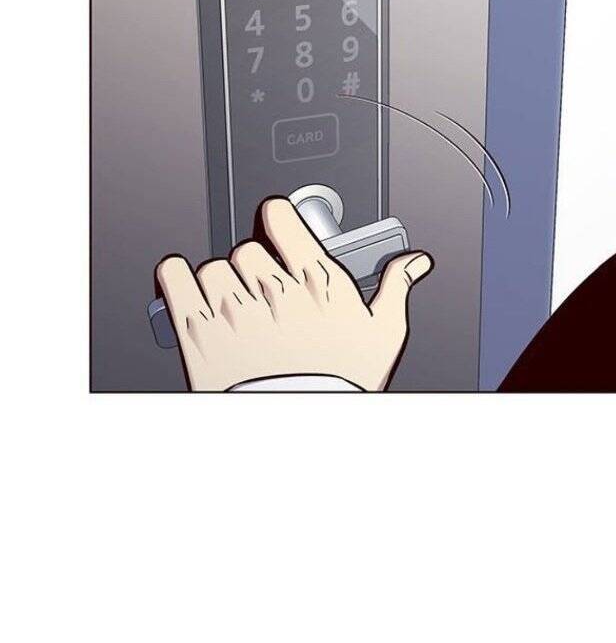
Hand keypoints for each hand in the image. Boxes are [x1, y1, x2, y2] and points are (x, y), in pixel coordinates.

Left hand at [155, 197, 432, 391]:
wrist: (300, 427)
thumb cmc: (341, 384)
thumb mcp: (383, 337)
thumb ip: (395, 288)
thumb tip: (414, 262)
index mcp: (316, 280)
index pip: (279, 215)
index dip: (276, 219)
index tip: (276, 229)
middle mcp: (272, 287)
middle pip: (246, 248)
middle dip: (253, 270)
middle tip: (262, 296)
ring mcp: (232, 308)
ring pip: (213, 267)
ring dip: (220, 285)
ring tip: (233, 311)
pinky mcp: (197, 330)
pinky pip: (174, 278)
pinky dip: (176, 279)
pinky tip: (187, 289)